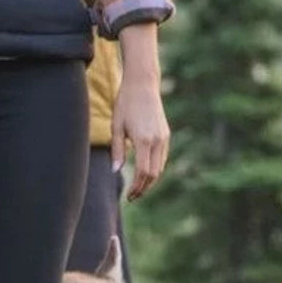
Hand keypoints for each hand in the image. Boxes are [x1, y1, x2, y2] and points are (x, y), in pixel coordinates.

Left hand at [110, 22, 168, 200]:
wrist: (142, 85)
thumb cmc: (125, 104)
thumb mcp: (116, 126)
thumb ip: (117, 150)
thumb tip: (115, 171)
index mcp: (143, 140)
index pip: (144, 172)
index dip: (137, 187)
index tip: (129, 196)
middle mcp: (157, 141)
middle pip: (154, 174)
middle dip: (144, 188)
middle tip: (132, 197)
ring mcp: (164, 137)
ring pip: (160, 167)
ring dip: (150, 180)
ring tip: (138, 188)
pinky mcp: (166, 134)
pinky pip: (162, 157)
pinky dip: (155, 168)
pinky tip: (145, 173)